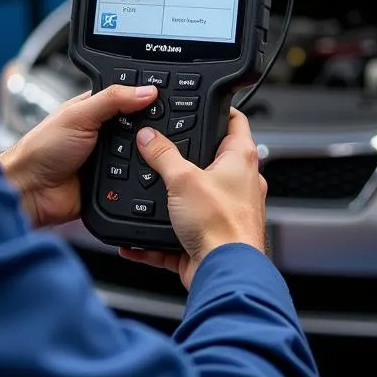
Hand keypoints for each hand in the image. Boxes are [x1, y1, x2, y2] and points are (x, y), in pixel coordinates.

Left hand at [0, 84, 157, 229]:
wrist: (31, 191)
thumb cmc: (41, 148)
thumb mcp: (78, 115)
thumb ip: (112, 99)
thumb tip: (146, 90)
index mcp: (95, 110)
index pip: (129, 99)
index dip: (146, 99)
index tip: (166, 100)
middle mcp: (103, 133)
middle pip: (139, 128)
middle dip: (148, 131)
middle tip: (160, 130)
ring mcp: (109, 159)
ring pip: (141, 154)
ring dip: (144, 156)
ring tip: (152, 152)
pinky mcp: (112, 183)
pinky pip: (135, 180)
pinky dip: (139, 178)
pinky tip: (144, 174)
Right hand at [118, 108, 267, 289]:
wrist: (225, 273)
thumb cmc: (221, 226)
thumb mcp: (182, 179)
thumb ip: (162, 155)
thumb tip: (149, 137)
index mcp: (241, 160)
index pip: (235, 121)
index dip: (219, 109)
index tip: (203, 103)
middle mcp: (239, 184)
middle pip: (212, 160)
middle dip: (185, 157)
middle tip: (162, 147)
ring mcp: (226, 212)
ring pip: (194, 198)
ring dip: (170, 199)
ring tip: (146, 192)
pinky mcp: (210, 239)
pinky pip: (179, 233)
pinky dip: (157, 235)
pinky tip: (136, 238)